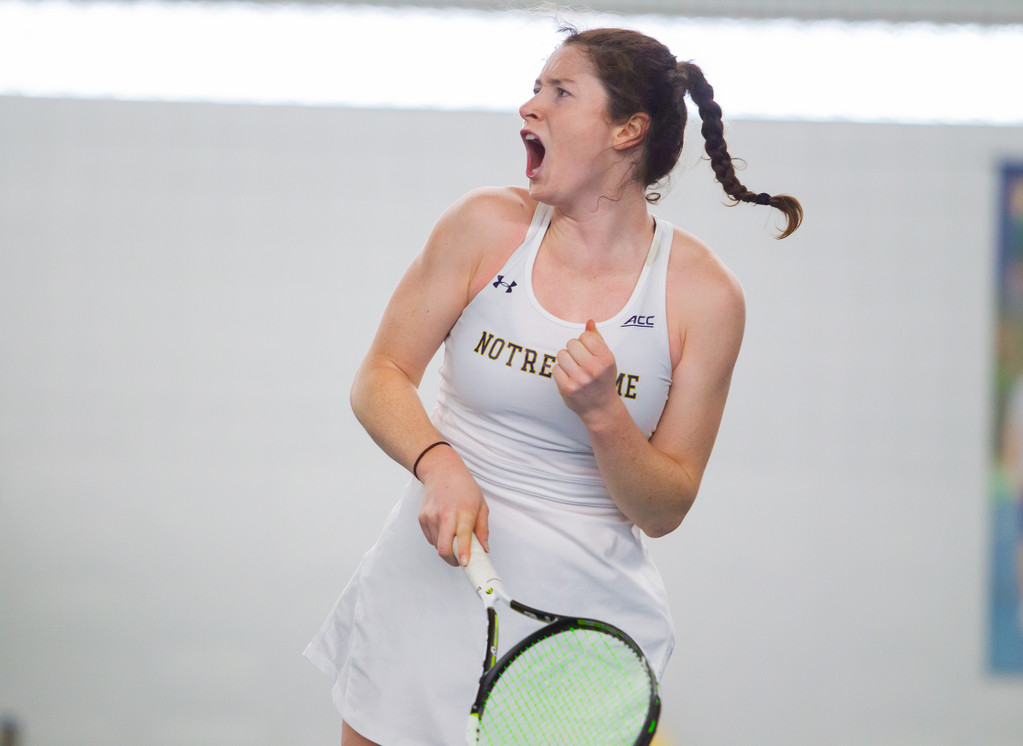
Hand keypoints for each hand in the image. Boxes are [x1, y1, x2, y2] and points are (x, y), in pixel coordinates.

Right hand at [416, 446, 488, 566]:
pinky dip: (438, 539)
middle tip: (460, 560)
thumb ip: (482, 529)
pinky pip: (430, 538)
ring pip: (437, 546)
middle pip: (444, 549)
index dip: (463, 556)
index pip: (462, 540)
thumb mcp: (481, 505)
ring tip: (453, 536)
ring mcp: (431, 517)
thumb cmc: (464, 487)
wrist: (441, 471)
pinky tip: (444, 528)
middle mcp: (445, 516)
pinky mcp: (422, 518)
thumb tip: (484, 549)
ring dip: (446, 548)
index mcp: (463, 513)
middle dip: (452, 560)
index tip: (465, 564)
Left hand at [552, 319, 618, 421]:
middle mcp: (594, 369)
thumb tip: (589, 321)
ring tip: (574, 368)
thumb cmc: (602, 379)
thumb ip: (597, 339)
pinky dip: (560, 371)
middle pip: (571, 343)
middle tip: (579, 360)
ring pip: (561, 354)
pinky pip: (555, 368)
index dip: (584, 342)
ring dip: (565, 360)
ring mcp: (580, 379)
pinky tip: (569, 377)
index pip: (585, 336)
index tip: (588, 351)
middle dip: (573, 349)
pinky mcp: (568, 388)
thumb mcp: (606, 359)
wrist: (600, 407)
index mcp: (606, 359)